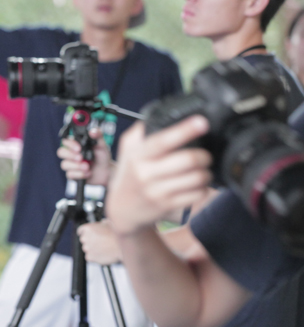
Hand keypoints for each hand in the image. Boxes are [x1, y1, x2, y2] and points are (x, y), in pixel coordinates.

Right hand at [57, 129, 112, 184]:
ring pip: (64, 164)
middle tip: (80, 157)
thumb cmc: (102, 156)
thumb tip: (92, 132)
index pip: (66, 141)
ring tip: (87, 167)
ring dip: (76, 166)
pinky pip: (70, 175)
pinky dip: (79, 174)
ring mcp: (71, 165)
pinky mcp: (73, 175)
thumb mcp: (102, 145)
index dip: (70, 144)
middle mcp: (71, 154)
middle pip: (60, 152)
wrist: (107, 172)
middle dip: (70, 155)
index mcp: (76, 145)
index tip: (79, 148)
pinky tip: (88, 173)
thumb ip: (98, 136)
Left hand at [77, 220, 121, 264]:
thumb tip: (102, 223)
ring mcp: (87, 248)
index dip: (86, 233)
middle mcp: (85, 238)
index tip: (89, 236)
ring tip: (103, 249)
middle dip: (90, 242)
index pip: (81, 231)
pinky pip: (89, 257)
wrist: (122, 247)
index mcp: (88, 228)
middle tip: (100, 243)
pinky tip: (102, 254)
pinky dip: (94, 257)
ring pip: (87, 249)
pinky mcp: (90, 257)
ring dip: (92, 249)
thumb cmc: (117, 235)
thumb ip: (102, 223)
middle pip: (84, 240)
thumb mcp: (109, 223)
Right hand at [106, 117, 212, 235]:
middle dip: (204, 155)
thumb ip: (141, 132)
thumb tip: (160, 116)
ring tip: (201, 170)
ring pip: (197, 177)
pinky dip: (202, 188)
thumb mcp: (127, 151)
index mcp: (138, 156)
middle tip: (204, 155)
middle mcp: (146, 173)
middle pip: (188, 159)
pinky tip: (196, 185)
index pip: (163, 140)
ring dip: (205, 172)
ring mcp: (158, 191)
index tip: (201, 122)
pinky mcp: (168, 205)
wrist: (122, 209)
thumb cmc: (128, 176)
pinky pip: (197, 194)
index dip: (184, 130)